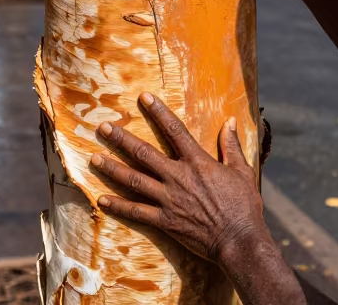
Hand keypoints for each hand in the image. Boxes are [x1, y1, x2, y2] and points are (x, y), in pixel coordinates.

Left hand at [93, 93, 264, 262]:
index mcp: (197, 162)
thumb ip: (231, 145)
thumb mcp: (242, 171)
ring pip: (134, 179)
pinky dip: (118, 206)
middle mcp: (178, 177)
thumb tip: (230, 121)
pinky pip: (136, 211)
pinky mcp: (164, 221)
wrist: (239, 240)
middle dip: (122, 138)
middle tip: (103, 127)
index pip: (174, 130)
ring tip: (93, 158)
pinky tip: (101, 199)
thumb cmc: (244, 206)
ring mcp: (169, 199)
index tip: (144, 98)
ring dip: (112, 168)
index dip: (159, 112)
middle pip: (144, 153)